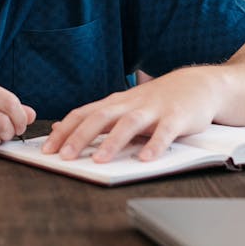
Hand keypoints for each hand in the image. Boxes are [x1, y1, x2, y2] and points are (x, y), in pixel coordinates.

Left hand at [42, 67, 221, 162]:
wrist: (198, 85)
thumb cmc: (156, 100)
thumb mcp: (122, 106)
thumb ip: (94, 118)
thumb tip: (60, 129)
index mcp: (114, 103)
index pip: (82, 114)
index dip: (64, 131)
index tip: (46, 150)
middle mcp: (130, 104)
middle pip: (100, 118)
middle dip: (80, 137)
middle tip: (64, 157)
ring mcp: (153, 110)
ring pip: (129, 124)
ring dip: (113, 142)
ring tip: (99, 160)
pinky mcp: (177, 117)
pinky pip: (165, 132)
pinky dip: (154, 145)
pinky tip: (145, 159)